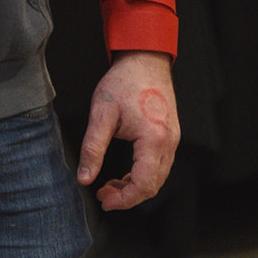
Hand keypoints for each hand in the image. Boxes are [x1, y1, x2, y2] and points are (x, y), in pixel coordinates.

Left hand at [76, 52, 179, 210]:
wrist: (144, 58)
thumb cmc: (124, 81)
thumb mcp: (101, 112)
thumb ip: (92, 147)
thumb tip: (84, 178)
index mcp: (154, 139)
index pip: (144, 184)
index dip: (124, 199)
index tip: (104, 200)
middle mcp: (169, 142)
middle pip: (153, 185)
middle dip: (128, 196)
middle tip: (104, 195)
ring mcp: (173, 139)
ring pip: (158, 177)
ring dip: (135, 186)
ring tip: (111, 185)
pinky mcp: (170, 135)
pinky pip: (160, 165)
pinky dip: (143, 174)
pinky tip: (125, 172)